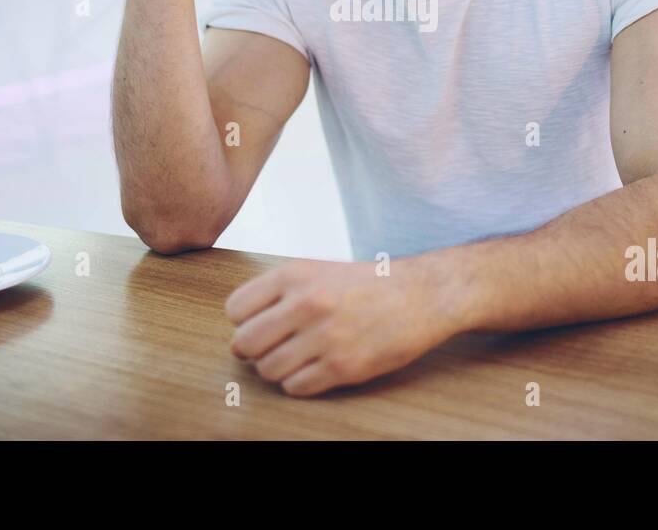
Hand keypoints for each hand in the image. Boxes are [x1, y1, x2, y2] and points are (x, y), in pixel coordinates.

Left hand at [225, 257, 458, 396]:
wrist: (422, 294)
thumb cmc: (367, 283)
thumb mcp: (319, 269)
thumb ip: (279, 292)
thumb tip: (240, 326)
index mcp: (295, 274)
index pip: (235, 308)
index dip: (243, 321)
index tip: (259, 324)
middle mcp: (307, 303)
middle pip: (245, 343)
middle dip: (253, 350)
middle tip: (271, 347)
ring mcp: (325, 337)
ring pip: (268, 369)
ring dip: (276, 369)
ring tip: (296, 358)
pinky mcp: (344, 366)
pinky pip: (296, 387)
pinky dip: (299, 384)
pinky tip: (315, 369)